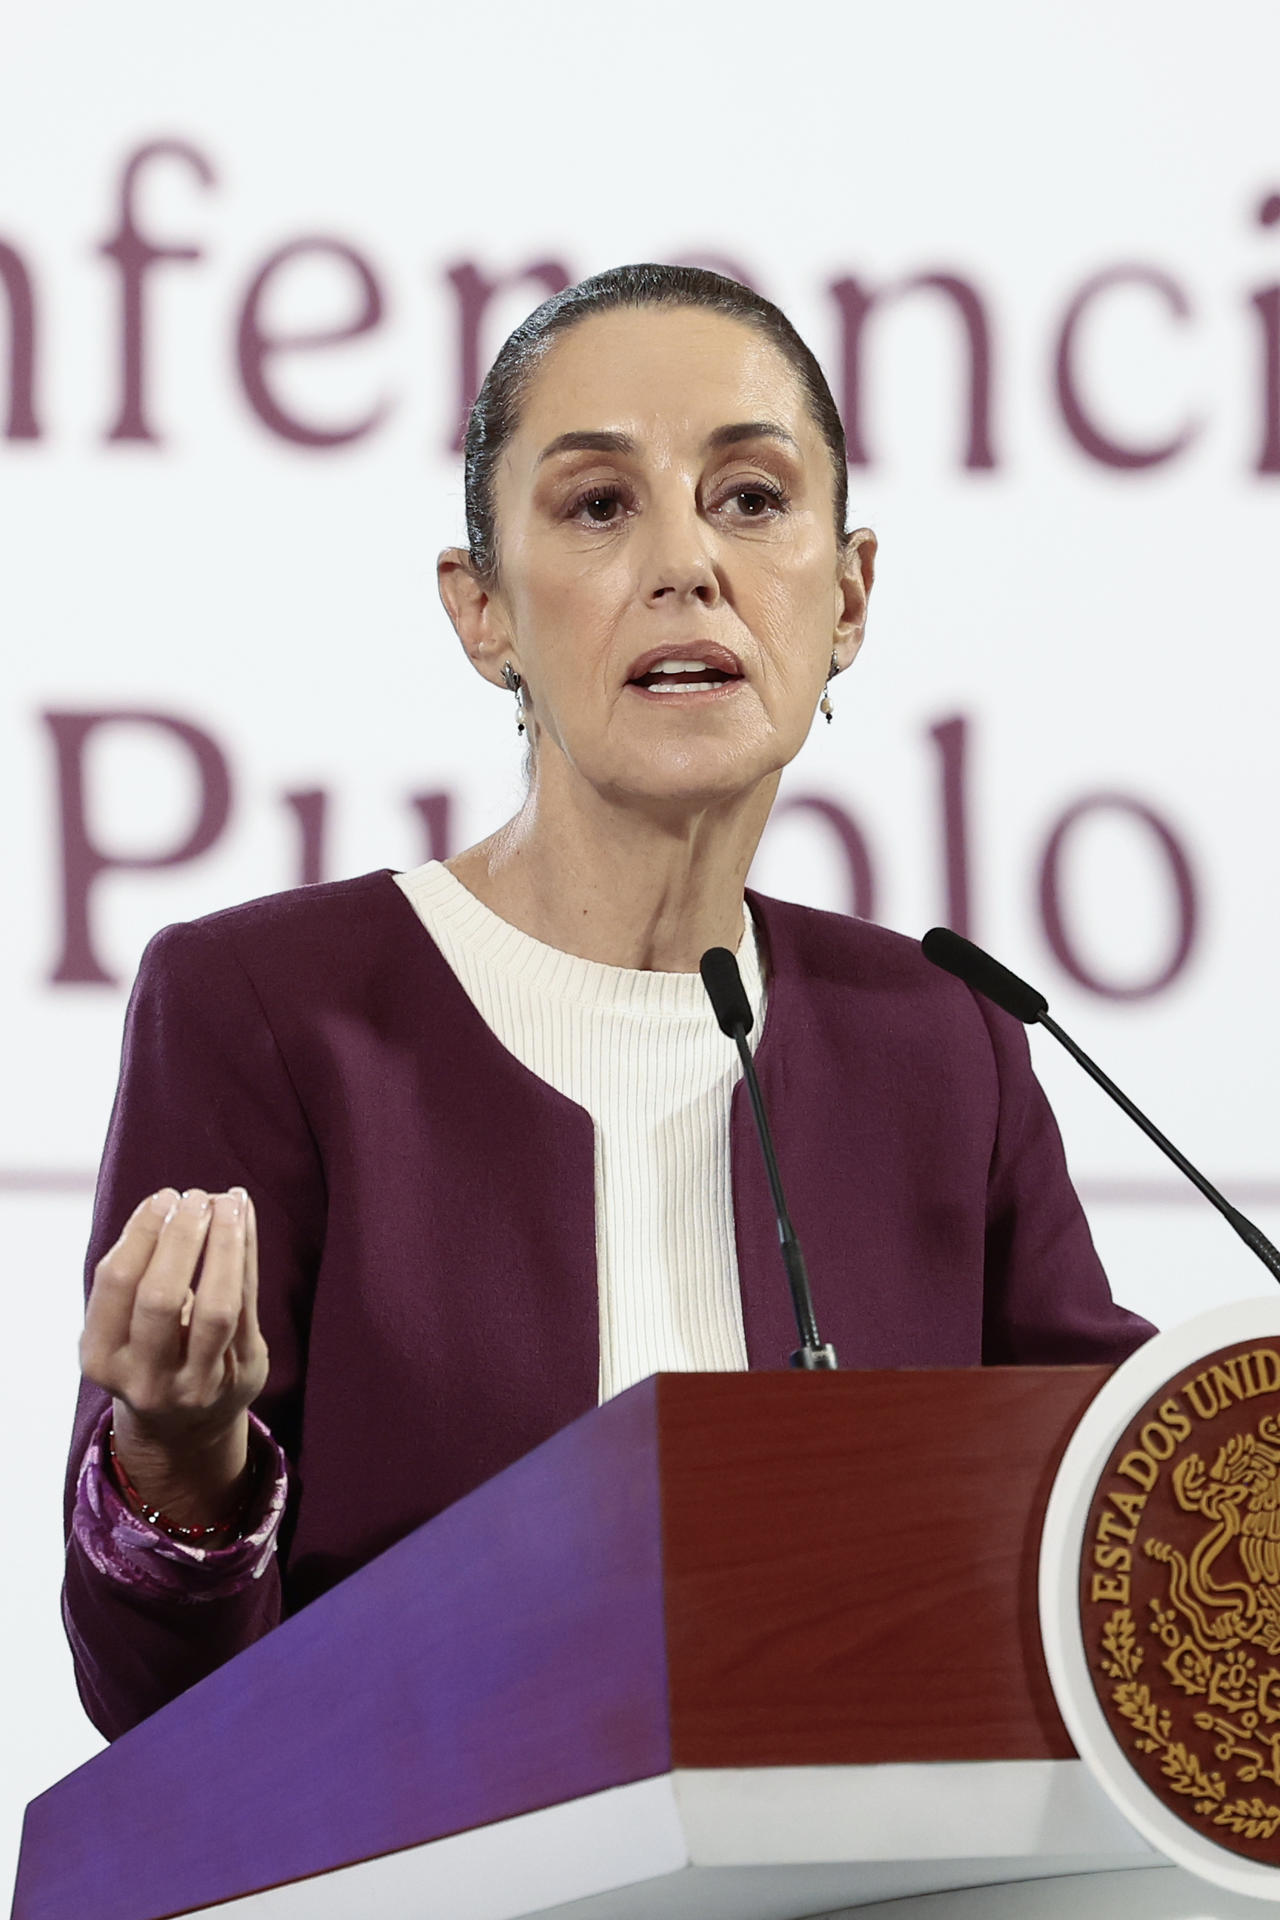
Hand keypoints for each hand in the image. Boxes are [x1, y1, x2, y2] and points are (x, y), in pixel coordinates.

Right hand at [81, 1186, 269, 1524]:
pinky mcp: (241, 1374)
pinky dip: (247, 1255)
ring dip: (224, 1244)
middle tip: (195, 1196)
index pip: (117, 1283)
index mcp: (101, 1358)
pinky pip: (249, 1305)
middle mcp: (145, 1377)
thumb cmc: (148, 1354)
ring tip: (227, 1201)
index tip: (162, 1197)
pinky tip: (245, 1220)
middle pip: (161, 1297)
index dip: (141, 1233)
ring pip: (216, 1306)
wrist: (183, 1429)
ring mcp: (197, 1383)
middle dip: (180, 1237)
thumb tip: (170, 1201)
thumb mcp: (121, 1328)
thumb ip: (137, 1274)